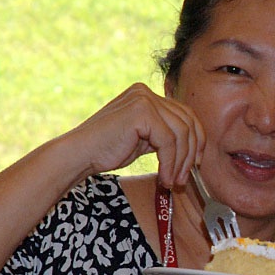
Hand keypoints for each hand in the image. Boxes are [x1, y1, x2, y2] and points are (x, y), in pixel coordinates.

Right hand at [62, 83, 204, 188]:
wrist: (78, 155)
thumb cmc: (107, 150)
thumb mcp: (143, 138)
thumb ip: (164, 135)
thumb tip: (195, 147)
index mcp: (147, 95)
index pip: (185, 114)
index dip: (196, 139)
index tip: (196, 163)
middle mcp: (146, 92)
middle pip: (187, 122)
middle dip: (190, 154)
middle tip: (184, 178)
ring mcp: (144, 99)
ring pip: (181, 134)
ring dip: (180, 162)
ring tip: (172, 181)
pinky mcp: (141, 112)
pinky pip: (169, 141)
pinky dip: (170, 163)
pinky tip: (164, 178)